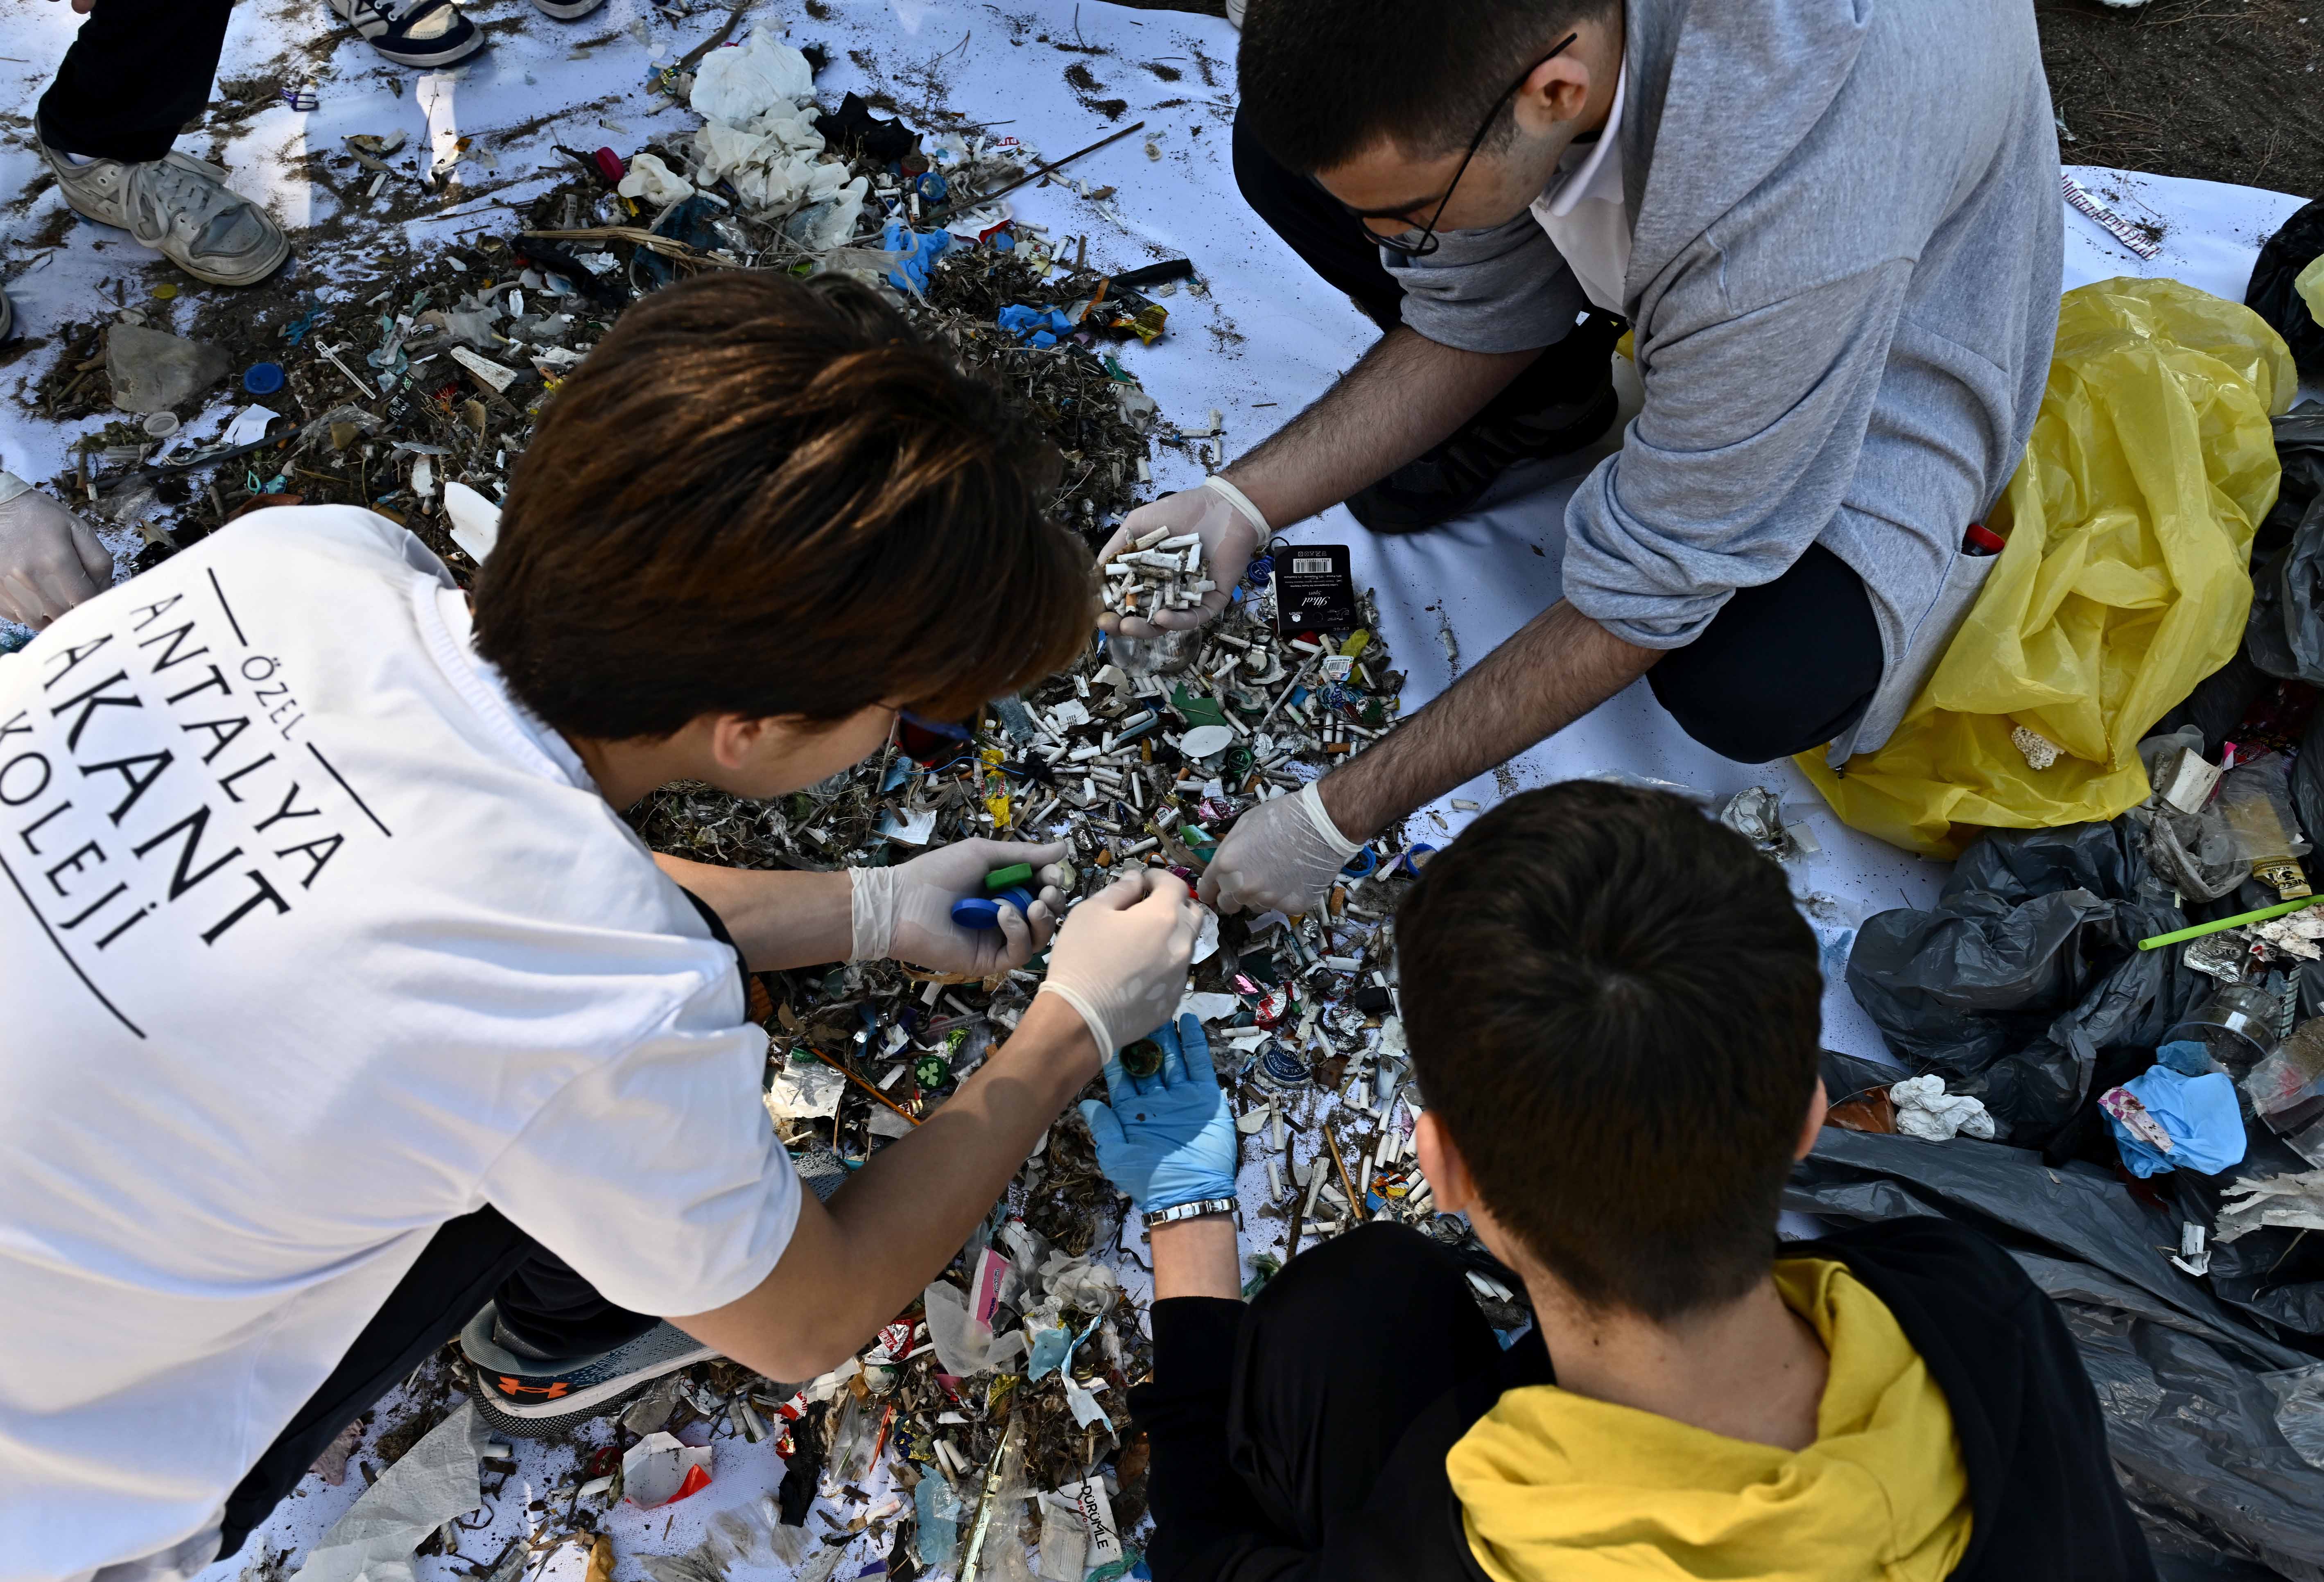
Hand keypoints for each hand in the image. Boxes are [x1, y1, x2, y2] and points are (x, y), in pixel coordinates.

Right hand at [0, 474, 112, 628]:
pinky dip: (29, 611)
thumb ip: (99, 562)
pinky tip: (32, 593)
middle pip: (64, 615)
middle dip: (74, 609)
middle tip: (74, 595)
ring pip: (39, 622)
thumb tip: (105, 591)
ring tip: (54, 596)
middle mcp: (30, 578)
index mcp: (57, 560)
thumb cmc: (38, 516)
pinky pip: (18, 617)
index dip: (95, 602)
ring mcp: (9, 588)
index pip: (86, 601)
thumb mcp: (77, 528)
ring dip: (52, 615)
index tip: (94, 596)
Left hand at [850, 837, 1066, 976]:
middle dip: (1054, 901)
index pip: (1042, 890)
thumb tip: (1063, 848)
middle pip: (1046, 915)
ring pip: (1038, 938)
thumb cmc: (938, 873)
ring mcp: (997, 940)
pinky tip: (1004, 914)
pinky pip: (1018, 953)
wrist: (902, 902)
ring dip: (1043, 919)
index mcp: (1005, 890)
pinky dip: (1017, 932)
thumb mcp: (984, 854)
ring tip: (1033, 904)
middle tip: (1047, 891)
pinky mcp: (988, 960)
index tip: (1052, 873)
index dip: (1053, 882)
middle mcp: (1005, 916)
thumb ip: (1024, 854)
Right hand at [1037, 867, 1200, 1052]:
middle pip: (1191, 914)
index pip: (1176, 885)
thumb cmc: (1081, 958)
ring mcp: (1180, 976)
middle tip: (1149, 906)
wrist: (1079, 1019)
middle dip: (1174, 904)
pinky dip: (1164, 964)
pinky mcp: (1173, 1001)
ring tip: (1142, 941)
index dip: (1159, 877)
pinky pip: (1176, 973)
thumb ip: (1120, 890)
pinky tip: (1139, 971)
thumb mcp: (1091, 912)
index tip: (1144, 880)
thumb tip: (1136, 879)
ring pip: (1186, 945)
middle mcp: (1181, 945)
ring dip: (1171, 935)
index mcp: (1163, 917)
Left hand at [1079, 1015, 1237, 1213]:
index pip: (1121, 1078)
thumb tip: (1084, 1103)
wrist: (1190, 1194)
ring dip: (1165, 1036)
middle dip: (1141, 1039)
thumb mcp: (1117, 1155)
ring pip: (1171, 1058)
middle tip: (1134, 1012)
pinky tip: (1187, 1022)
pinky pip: (1198, 1065)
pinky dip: (1193, 1043)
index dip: (1116, 1056)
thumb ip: (1104, 1127)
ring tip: (1159, 1009)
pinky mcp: (1204, 1096)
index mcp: (1132, 1112)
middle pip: (1147, 1062)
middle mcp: (1155, 1100)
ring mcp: (1180, 1096)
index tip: (1107, 1030)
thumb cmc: (1149, 1179)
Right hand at [1095, 477, 1265, 638]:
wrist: (1222, 506)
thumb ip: (1116, 549)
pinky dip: (1178, 620)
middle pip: (1142, 616)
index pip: (1127, 599)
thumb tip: (1092, 573)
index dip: (1111, 608)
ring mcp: (1188, 597)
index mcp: (1148, 575)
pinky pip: (1194, 617)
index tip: (1097, 613)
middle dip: (1123, 624)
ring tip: (1128, 626)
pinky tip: (1162, 617)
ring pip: (1166, 622)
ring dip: (1146, 628)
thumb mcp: (1137, 525)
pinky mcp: (1211, 601)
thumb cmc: (1180, 511)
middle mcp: (1166, 590)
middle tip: (1109, 626)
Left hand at [1198, 782, 1361, 915]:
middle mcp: (1244, 887)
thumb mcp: (1244, 825)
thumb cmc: (1282, 816)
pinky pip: (1280, 907)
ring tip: (1278, 872)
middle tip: (1250, 879)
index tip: (1214, 891)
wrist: (1322, 823)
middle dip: (1233, 894)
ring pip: (1255, 906)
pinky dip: (1285, 896)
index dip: (1210, 890)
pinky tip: (1294, 877)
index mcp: (1227, 865)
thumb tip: (1222, 872)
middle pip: (1228, 905)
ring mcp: (1269, 899)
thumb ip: (1228, 852)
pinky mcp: (1292, 907)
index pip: (1206, 891)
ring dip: (1260, 895)